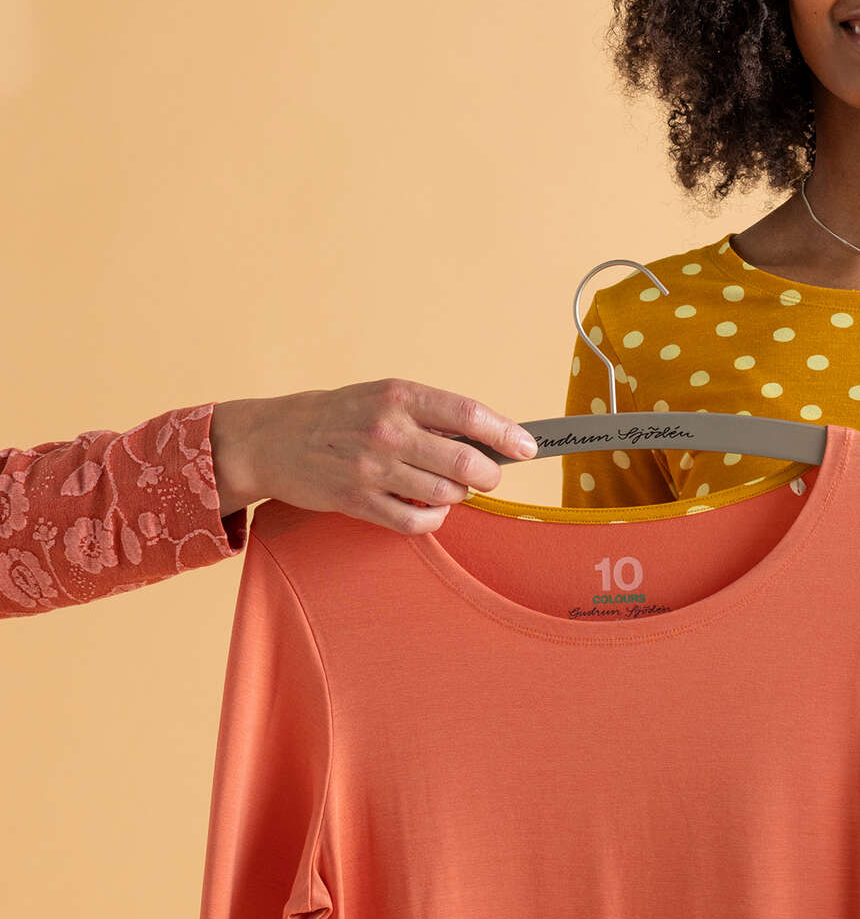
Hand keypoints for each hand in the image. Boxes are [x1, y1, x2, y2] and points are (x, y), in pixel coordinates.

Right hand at [208, 381, 537, 534]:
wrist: (272, 439)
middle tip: (486, 478)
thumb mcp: (380, 396)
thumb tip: (487, 439)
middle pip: (466, 463)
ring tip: (443, 489)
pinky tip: (427, 511)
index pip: (468, 414)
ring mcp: (373, 467)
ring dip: (456, 498)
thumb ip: (428, 414)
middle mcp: (388, 429)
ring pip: (446, 496)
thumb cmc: (336, 417)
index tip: (528, 447)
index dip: (506, 434)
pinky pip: (417, 522)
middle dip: (488, 476)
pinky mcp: (359, 501)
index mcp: (399, 395)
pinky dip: (432, 521)